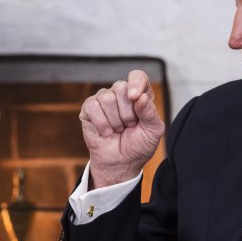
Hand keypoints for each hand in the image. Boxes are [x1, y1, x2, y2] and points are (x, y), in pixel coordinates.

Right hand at [79, 70, 164, 187]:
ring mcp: (104, 100)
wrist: (121, 164)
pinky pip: (92, 106)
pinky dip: (101, 123)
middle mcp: (121, 94)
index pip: (138, 76)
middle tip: (129, 126)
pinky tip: (106, 132)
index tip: (135, 97)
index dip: (136, 83)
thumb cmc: (138, 146)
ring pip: (107, 97)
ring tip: (118, 130)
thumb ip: (149, 112)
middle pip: (121, 87)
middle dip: (127, 112)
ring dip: (115, 120)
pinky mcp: (89, 109)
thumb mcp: (152, 132)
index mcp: (140, 95)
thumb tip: (141, 96)